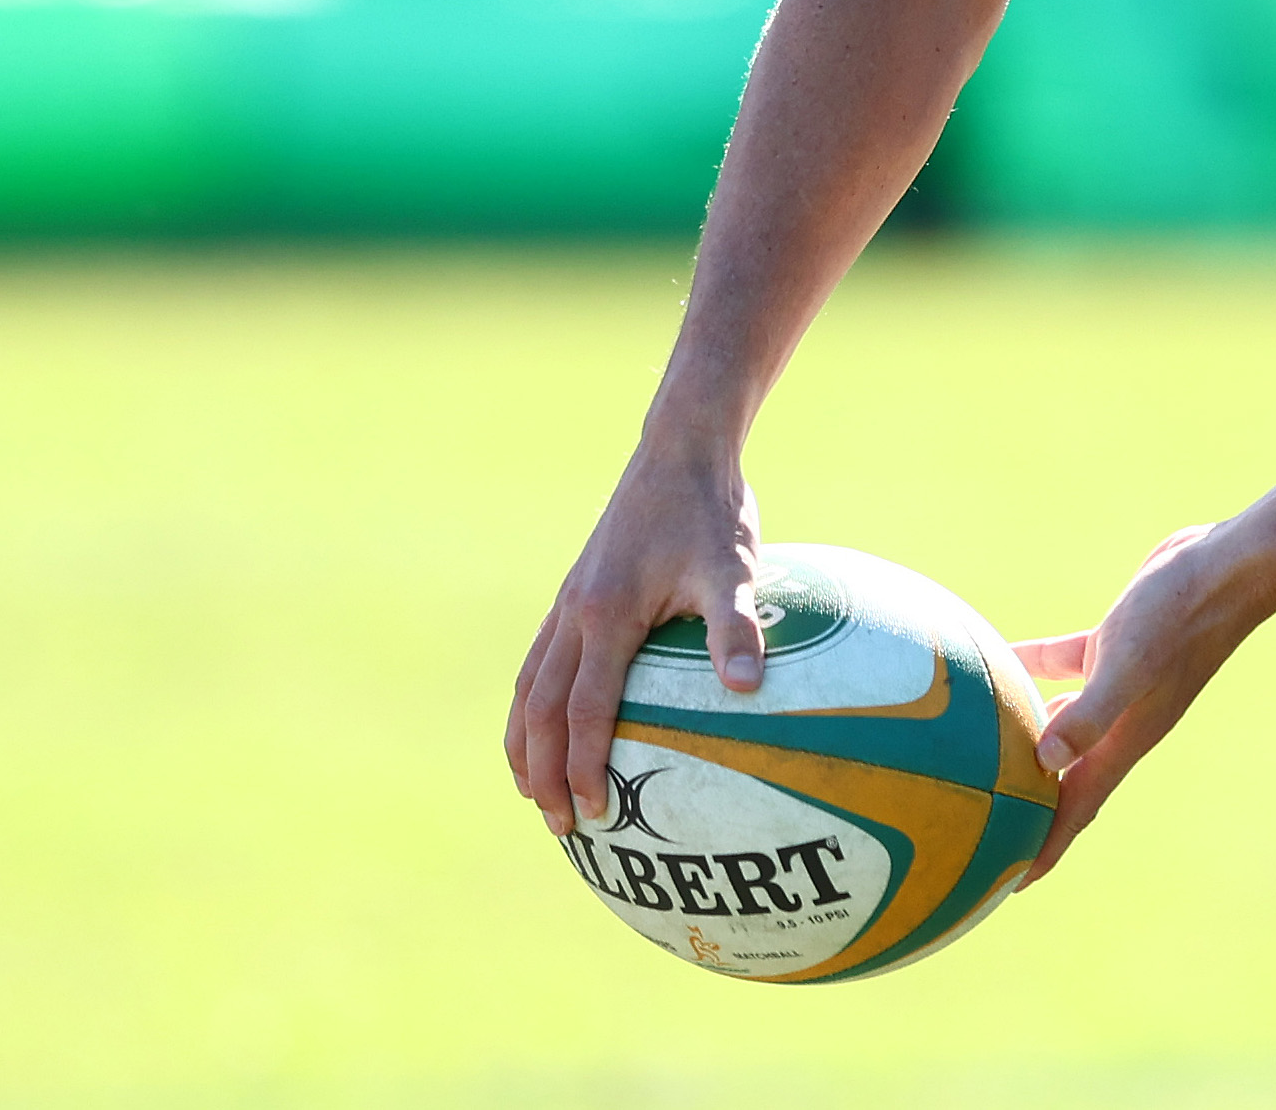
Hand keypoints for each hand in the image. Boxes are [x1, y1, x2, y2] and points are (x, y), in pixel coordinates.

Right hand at [506, 446, 765, 831]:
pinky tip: (548, 726)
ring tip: (531, 792)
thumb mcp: (732, 567)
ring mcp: (567, 602)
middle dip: (542, 772)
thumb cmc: (711, 510)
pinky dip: (533, 704)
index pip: (585, 711)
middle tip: (558, 826)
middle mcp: (574, 613)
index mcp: (606, 615)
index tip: (595, 812)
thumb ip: (735, 627)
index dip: (584, 766)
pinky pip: (538, 661)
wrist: (679, 449)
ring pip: (528, 687)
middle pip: (541, 710)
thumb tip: (750, 689)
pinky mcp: (574, 592)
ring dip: (525, 743)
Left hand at [1007, 522, 1275, 883]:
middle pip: (1066, 781)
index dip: (1044, 849)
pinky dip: (1031, 669)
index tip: (1006, 883)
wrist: (1229, 567)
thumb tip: (1042, 759)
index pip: (1077, 809)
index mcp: (1125, 739)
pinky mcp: (1116, 646)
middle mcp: (1121, 721)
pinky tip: (998, 659)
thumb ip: (1089, 713)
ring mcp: (1119, 685)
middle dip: (1029, 810)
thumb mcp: (1129, 665)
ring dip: (1027, 744)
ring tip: (982, 754)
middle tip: (983, 830)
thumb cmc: (1180, 617)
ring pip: (1063, 728)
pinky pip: (1063, 665)